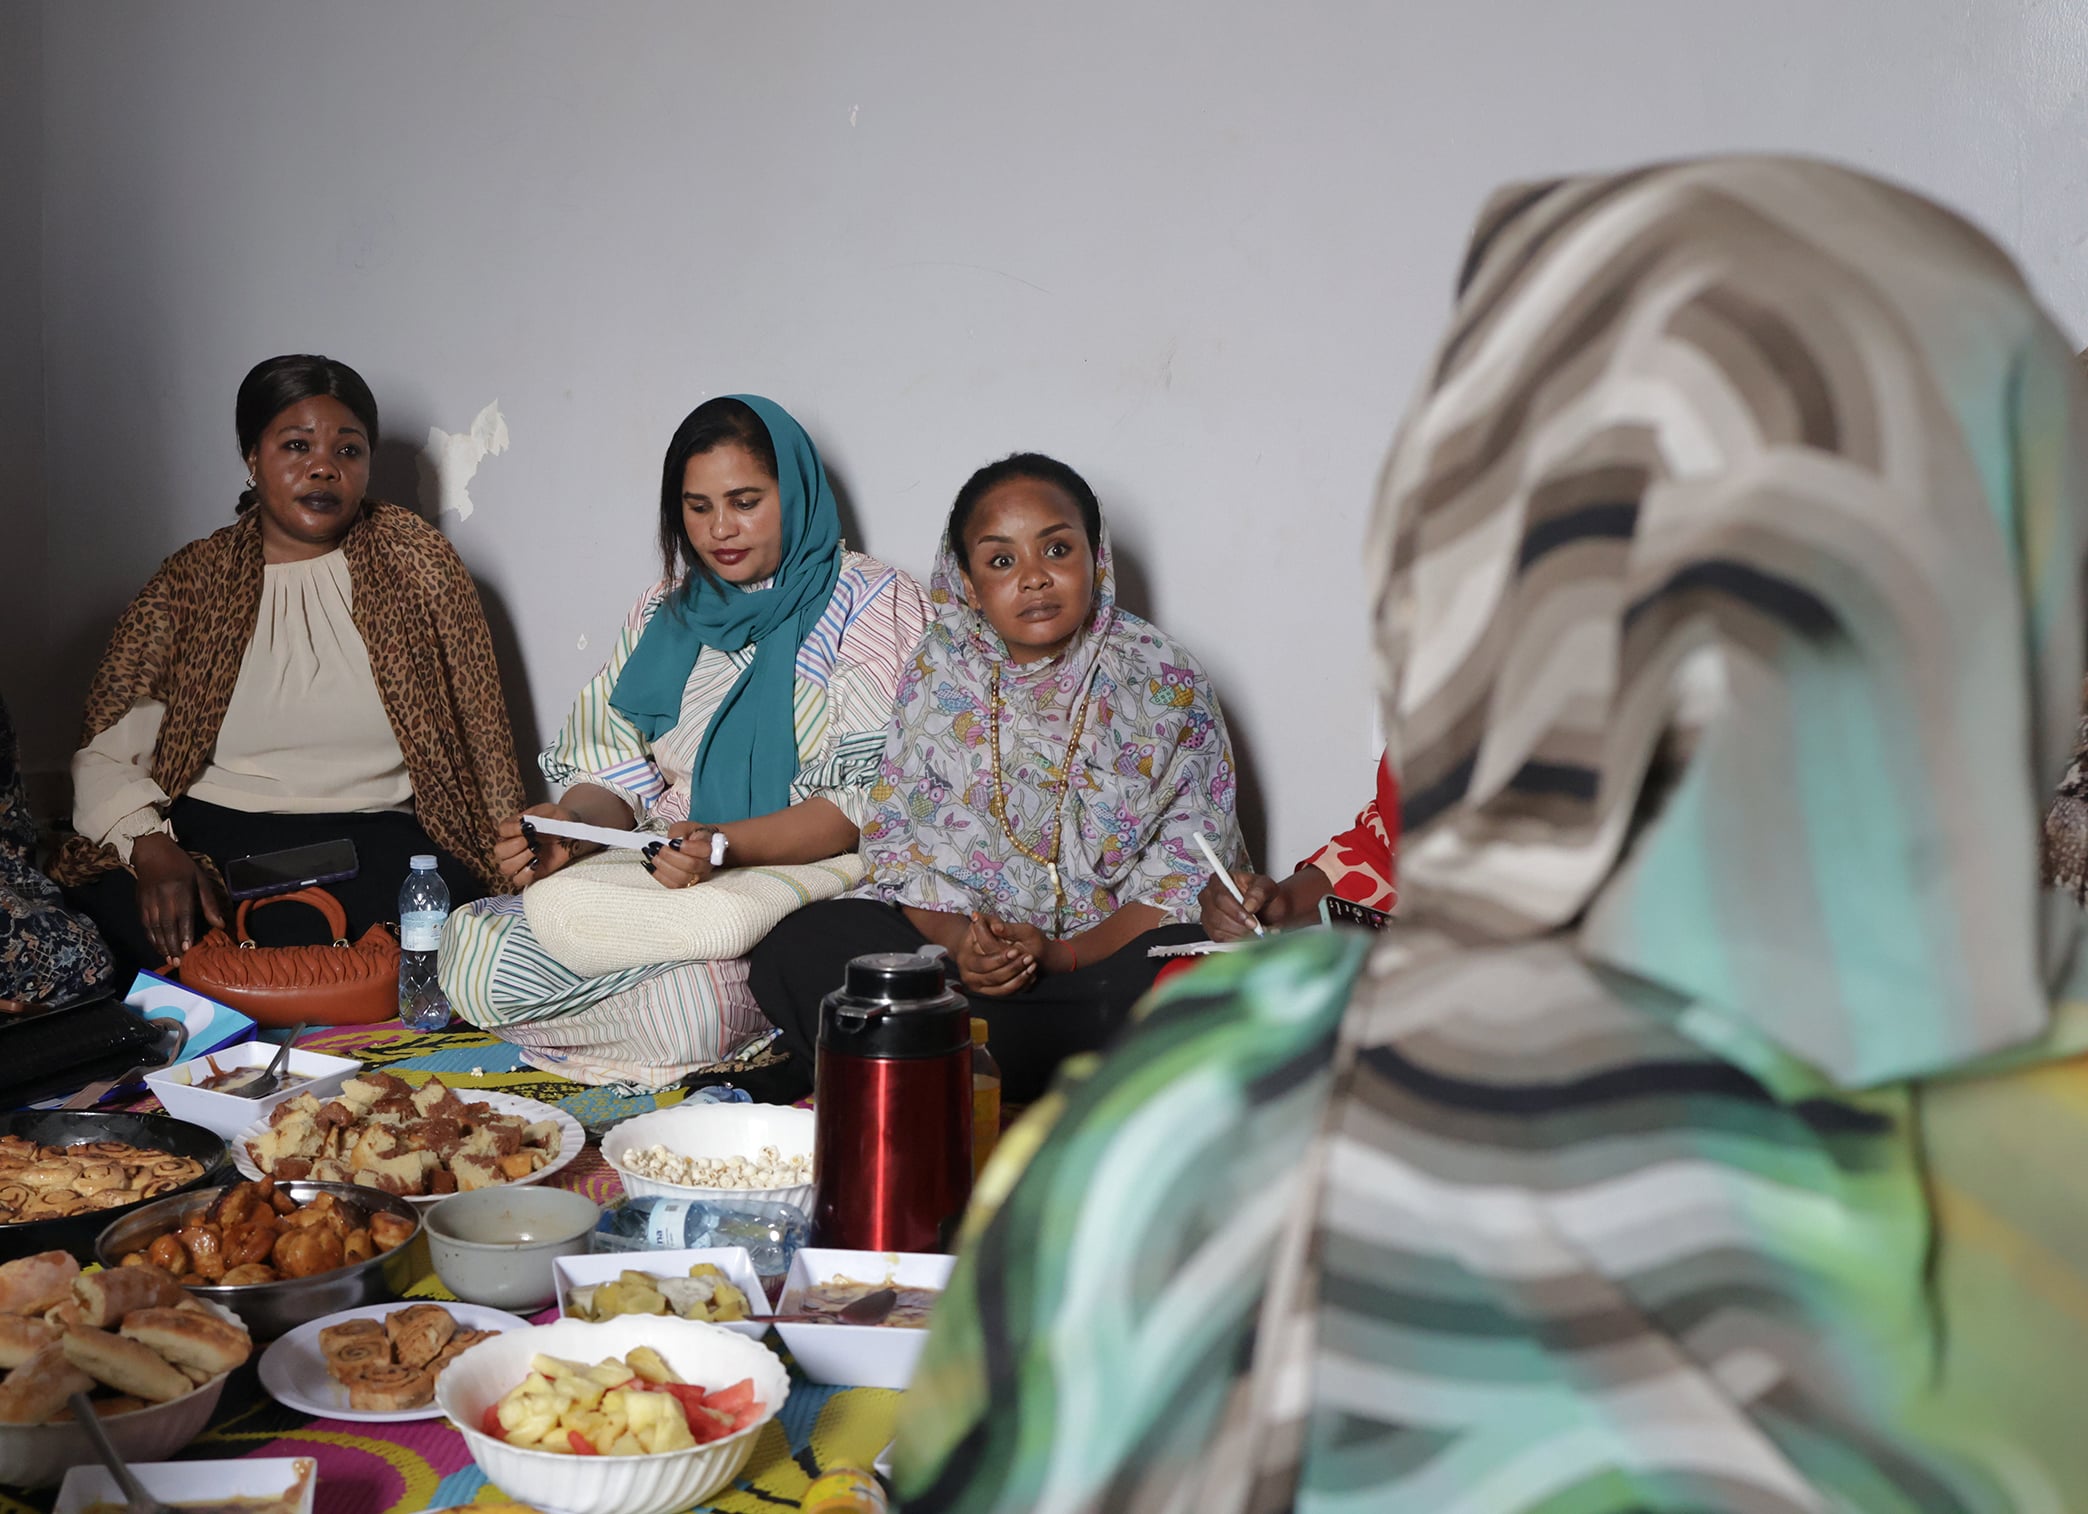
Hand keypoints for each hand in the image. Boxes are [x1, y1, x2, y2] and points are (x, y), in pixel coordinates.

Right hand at [131, 832, 225, 963]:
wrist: (152, 852)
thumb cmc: (182, 866)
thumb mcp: (200, 879)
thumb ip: (209, 903)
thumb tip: (220, 924)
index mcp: (180, 888)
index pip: (182, 914)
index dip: (184, 933)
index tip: (187, 949)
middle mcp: (162, 896)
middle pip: (167, 924)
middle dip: (172, 944)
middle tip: (178, 961)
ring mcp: (148, 900)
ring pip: (154, 927)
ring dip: (161, 944)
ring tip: (169, 958)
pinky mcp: (139, 903)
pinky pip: (145, 924)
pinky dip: (151, 937)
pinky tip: (158, 947)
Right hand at [496, 803, 583, 886]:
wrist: (572, 831)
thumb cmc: (558, 819)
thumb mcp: (548, 811)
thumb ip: (536, 815)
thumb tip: (526, 825)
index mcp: (513, 828)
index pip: (501, 830)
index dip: (512, 830)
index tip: (528, 827)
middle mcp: (512, 845)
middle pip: (499, 851)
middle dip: (515, 846)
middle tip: (532, 841)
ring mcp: (520, 860)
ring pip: (505, 868)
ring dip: (520, 860)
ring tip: (536, 851)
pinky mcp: (531, 872)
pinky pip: (518, 880)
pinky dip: (526, 874)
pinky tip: (537, 863)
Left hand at [644, 821, 720, 888]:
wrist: (699, 847)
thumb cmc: (693, 837)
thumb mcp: (687, 827)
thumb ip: (680, 830)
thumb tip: (671, 839)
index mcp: (710, 848)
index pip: (704, 850)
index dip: (686, 847)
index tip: (672, 842)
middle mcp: (706, 865)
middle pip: (690, 865)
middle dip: (669, 856)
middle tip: (657, 847)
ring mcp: (697, 877)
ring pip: (681, 878)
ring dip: (662, 866)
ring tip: (651, 855)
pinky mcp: (686, 885)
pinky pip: (672, 885)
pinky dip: (658, 875)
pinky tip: (650, 865)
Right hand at [955, 912, 1036, 997]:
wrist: (977, 948)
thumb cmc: (983, 933)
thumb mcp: (987, 922)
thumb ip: (990, 921)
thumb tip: (993, 925)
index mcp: (965, 958)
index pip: (983, 963)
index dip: (1000, 959)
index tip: (1016, 951)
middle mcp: (968, 975)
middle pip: (993, 978)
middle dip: (1013, 969)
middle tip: (1029, 959)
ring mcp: (978, 986)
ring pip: (1001, 989)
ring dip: (1019, 979)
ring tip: (1032, 967)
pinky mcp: (988, 993)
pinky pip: (1005, 994)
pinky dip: (1020, 986)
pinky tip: (1030, 975)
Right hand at [1200, 870, 1278, 940]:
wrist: (1269, 909)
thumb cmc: (1264, 896)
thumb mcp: (1267, 887)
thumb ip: (1259, 892)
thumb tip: (1248, 905)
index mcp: (1220, 880)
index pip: (1221, 897)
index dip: (1236, 912)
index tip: (1252, 922)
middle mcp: (1210, 896)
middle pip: (1217, 915)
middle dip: (1239, 926)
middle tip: (1257, 930)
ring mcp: (1208, 913)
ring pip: (1218, 929)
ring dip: (1239, 935)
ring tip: (1256, 934)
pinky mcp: (1211, 929)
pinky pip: (1219, 939)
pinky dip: (1235, 942)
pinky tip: (1248, 938)